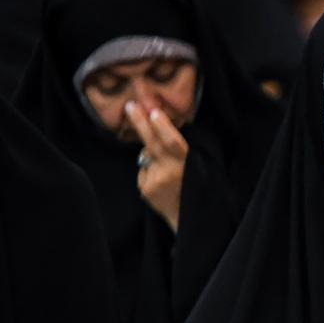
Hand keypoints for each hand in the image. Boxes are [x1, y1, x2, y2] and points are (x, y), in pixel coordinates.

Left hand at [125, 101, 187, 231]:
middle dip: (141, 122)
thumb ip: (176, 150)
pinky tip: (159, 184)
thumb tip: (156, 128)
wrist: (187, 216)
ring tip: (166, 172)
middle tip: (130, 106)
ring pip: (146, 158)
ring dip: (152, 157)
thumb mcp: (192, 166)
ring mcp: (155, 182)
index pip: (172, 143)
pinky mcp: (145, 189)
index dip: (163, 127)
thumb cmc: (192, 186)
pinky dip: (149, 173)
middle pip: (152, 143)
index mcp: (186, 165)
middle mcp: (170, 173)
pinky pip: (143, 172)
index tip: (153, 112)